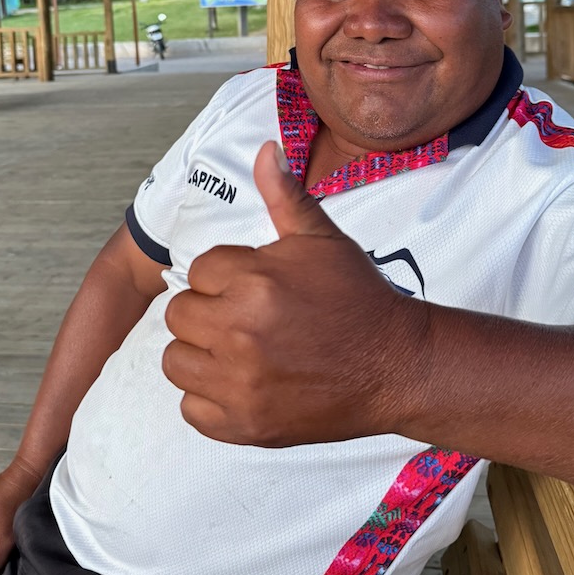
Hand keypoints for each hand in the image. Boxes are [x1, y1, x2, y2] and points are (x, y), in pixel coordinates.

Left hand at [163, 142, 429, 445]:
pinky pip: (191, 409)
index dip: (225, 278)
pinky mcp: (244, 424)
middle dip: (208, 313)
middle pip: (179, 315)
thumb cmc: (358, 299)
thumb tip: (264, 149)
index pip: (198, 271)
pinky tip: (244, 384)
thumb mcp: (323, 240)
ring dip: (201, 355)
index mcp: (255, 281)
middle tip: (247, 320)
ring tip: (240, 351)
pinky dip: (210, 400)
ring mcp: (240, 383)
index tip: (255, 289)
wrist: (398, 366)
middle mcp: (240, 332)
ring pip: (176, 362)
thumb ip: (285, 196)